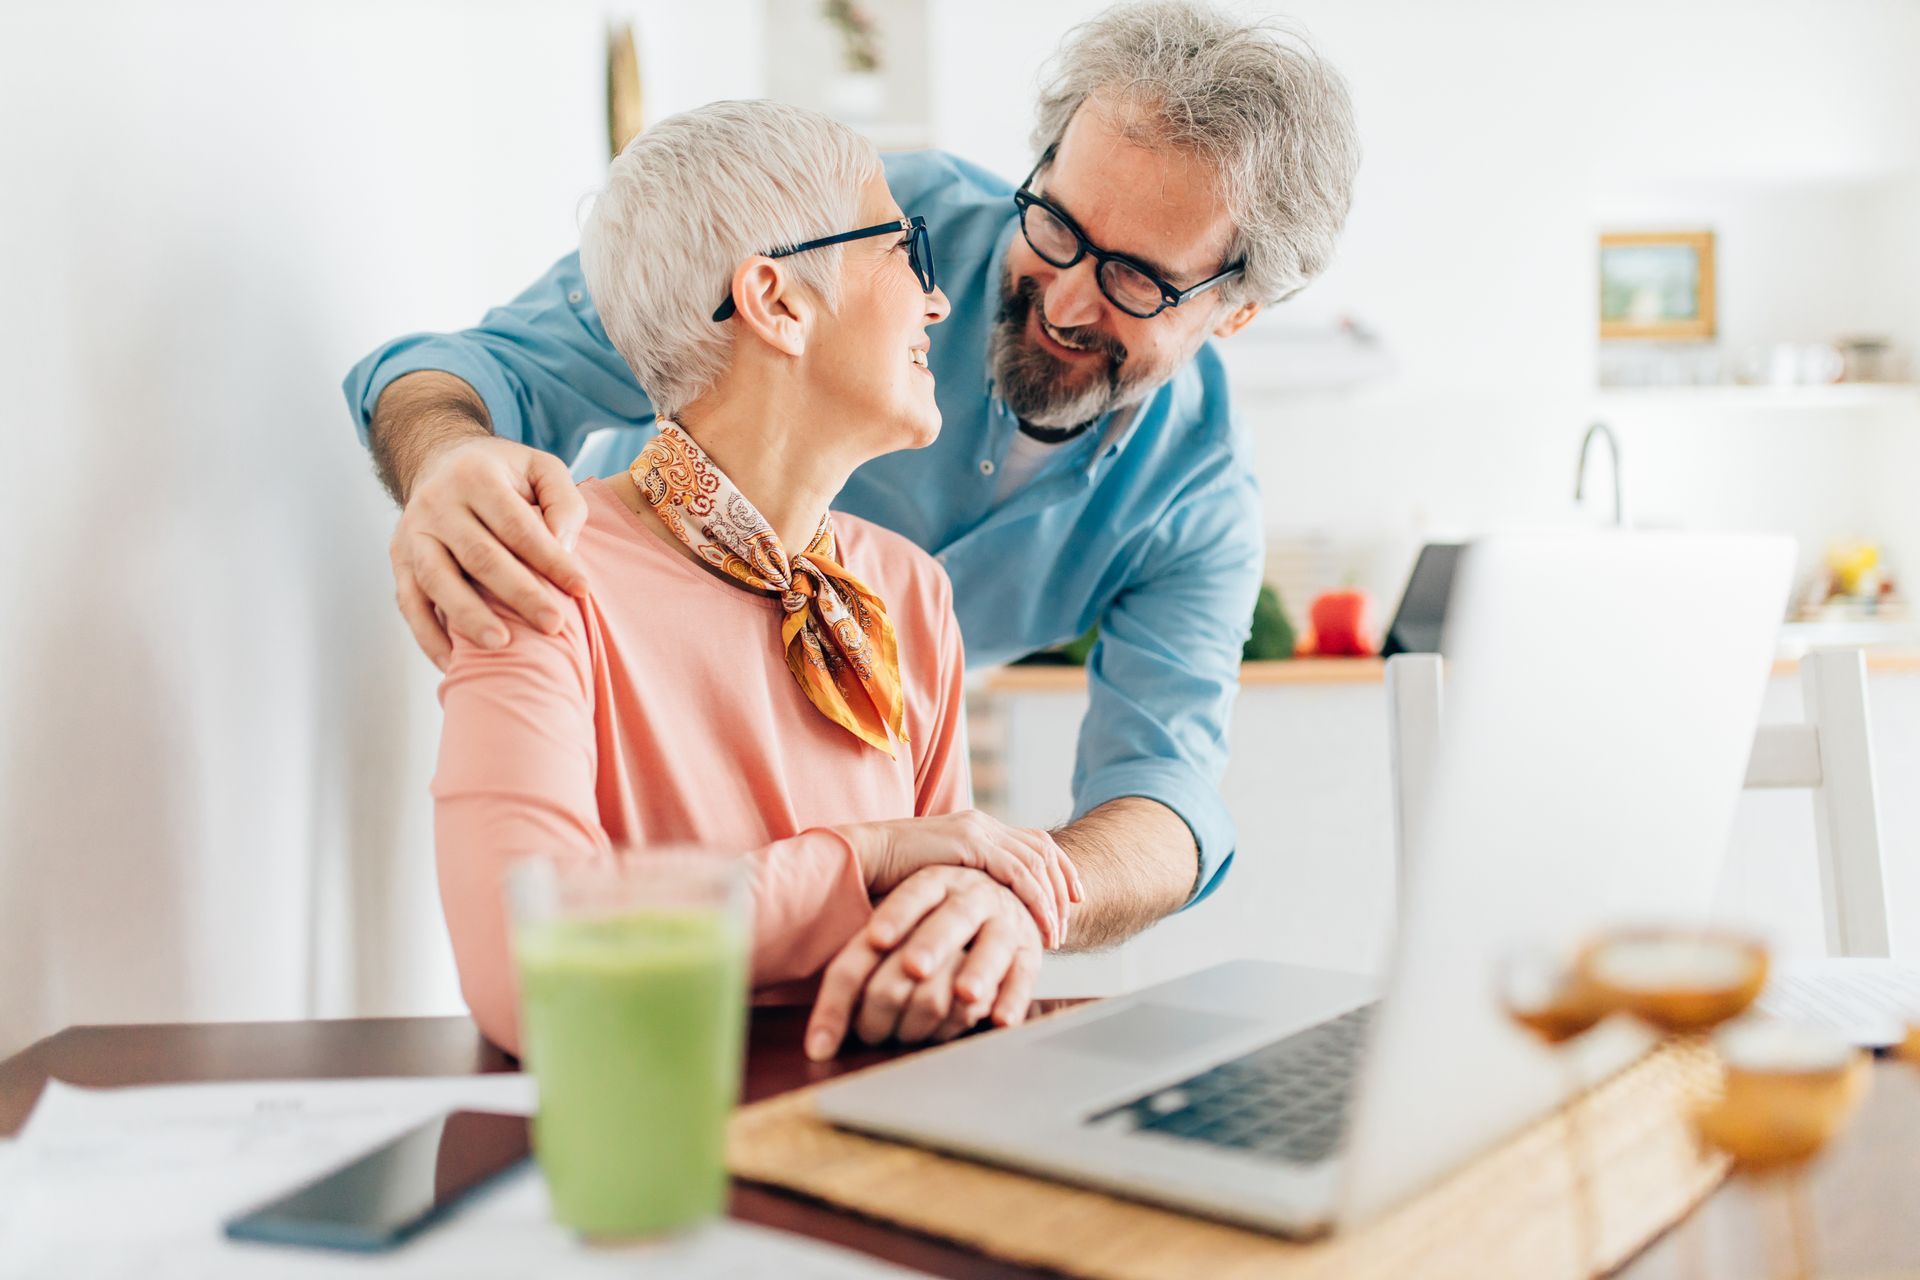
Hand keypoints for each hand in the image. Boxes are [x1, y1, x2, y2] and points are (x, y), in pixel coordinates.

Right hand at [390, 437, 590, 668]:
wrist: (439, 463)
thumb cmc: (503, 474)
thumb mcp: (540, 468)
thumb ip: (563, 502)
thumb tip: (564, 548)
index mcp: (476, 477)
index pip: (518, 526)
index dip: (551, 559)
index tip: (582, 589)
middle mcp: (437, 504)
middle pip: (479, 555)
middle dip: (518, 594)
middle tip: (553, 625)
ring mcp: (412, 534)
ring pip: (437, 580)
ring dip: (468, 617)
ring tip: (501, 646)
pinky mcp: (399, 561)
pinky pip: (409, 603)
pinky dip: (429, 636)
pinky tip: (455, 663)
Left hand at [805, 867, 1043, 1059]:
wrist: (1004, 893)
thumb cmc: (937, 917)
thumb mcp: (905, 913)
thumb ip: (864, 950)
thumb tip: (821, 1000)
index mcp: (934, 879)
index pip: (912, 894)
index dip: (895, 915)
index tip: (875, 938)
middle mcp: (971, 894)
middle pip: (950, 919)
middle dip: (932, 945)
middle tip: (914, 968)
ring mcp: (1004, 921)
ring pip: (992, 944)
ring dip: (978, 971)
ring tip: (964, 994)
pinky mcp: (1028, 952)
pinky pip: (1024, 975)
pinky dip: (1013, 998)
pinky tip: (999, 1020)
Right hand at [841, 811, 1079, 948]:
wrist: (859, 860)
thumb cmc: (890, 880)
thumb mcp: (940, 882)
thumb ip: (964, 888)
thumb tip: (985, 916)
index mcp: (977, 828)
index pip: (1032, 842)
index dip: (1058, 869)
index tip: (1072, 899)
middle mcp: (982, 824)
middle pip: (1042, 848)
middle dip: (1063, 884)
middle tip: (1072, 918)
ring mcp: (978, 830)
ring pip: (1036, 862)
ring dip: (1051, 900)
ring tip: (1055, 935)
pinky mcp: (970, 843)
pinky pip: (1018, 873)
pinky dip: (1035, 901)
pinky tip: (1040, 926)